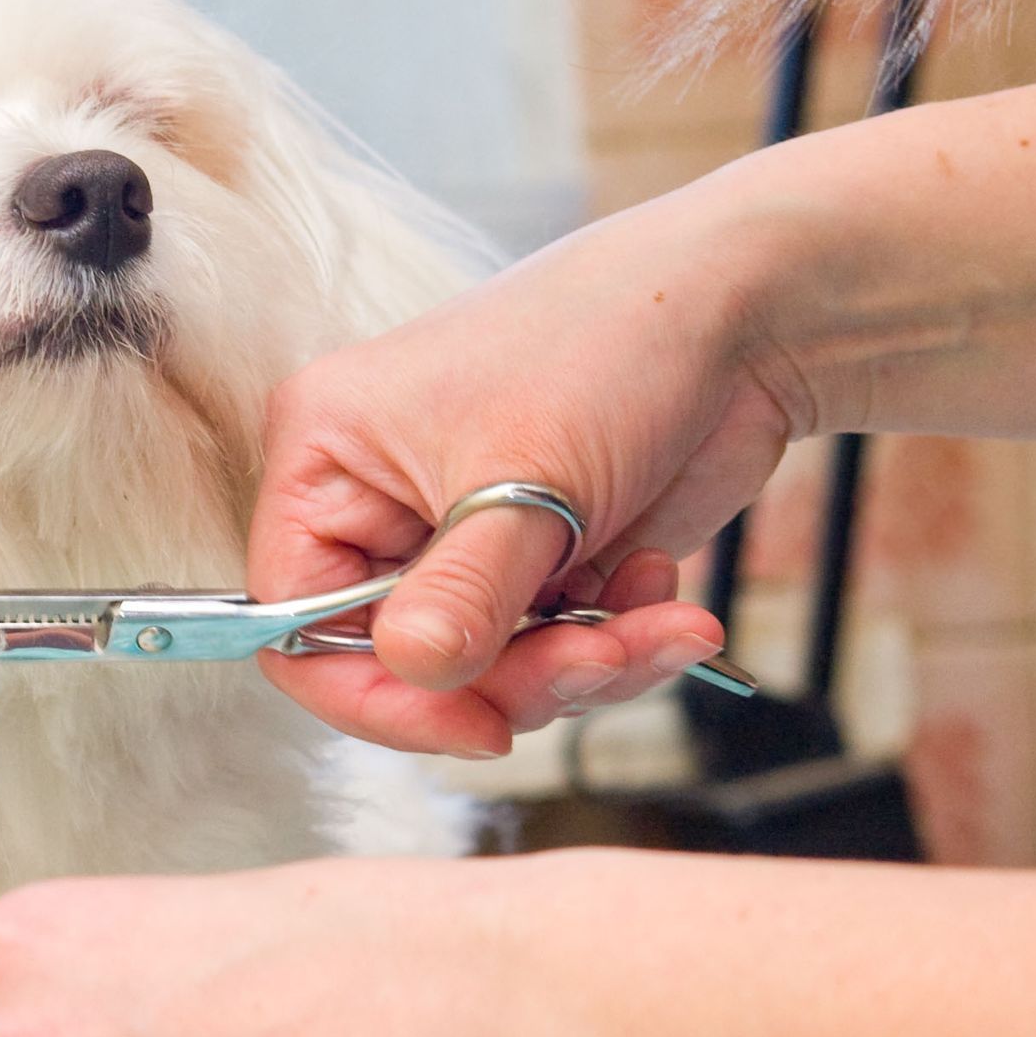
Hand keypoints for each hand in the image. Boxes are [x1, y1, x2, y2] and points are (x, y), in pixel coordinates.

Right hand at [250, 184, 801, 754]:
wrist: (741, 310)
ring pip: (484, 671)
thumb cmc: (608, 344)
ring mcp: (457, 538)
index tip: (479, 726)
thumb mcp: (525, 480)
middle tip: (600, 656)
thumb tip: (413, 673)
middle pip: (398, 661)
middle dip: (512, 678)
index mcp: (327, 461)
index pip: (294, 622)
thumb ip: (463, 595)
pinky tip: (659, 588)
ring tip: (657, 621)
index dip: (374, 693)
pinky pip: (548, 654)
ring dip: (581, 665)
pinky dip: (615, 643)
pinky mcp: (531, 563)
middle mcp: (377, 504)